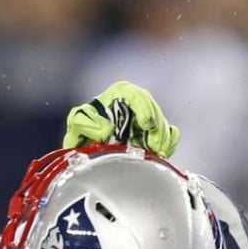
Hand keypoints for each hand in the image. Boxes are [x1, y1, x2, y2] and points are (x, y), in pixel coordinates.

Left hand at [63, 81, 180, 157]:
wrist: (87, 145)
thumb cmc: (82, 129)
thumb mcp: (77, 123)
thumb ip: (84, 123)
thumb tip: (106, 131)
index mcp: (119, 94)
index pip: (137, 95)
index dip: (145, 107)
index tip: (147, 124)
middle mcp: (136, 103)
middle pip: (154, 112)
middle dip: (156, 129)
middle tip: (154, 146)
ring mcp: (146, 118)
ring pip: (162, 125)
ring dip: (162, 140)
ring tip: (157, 152)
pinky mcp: (155, 132)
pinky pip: (170, 134)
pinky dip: (168, 144)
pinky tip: (160, 154)